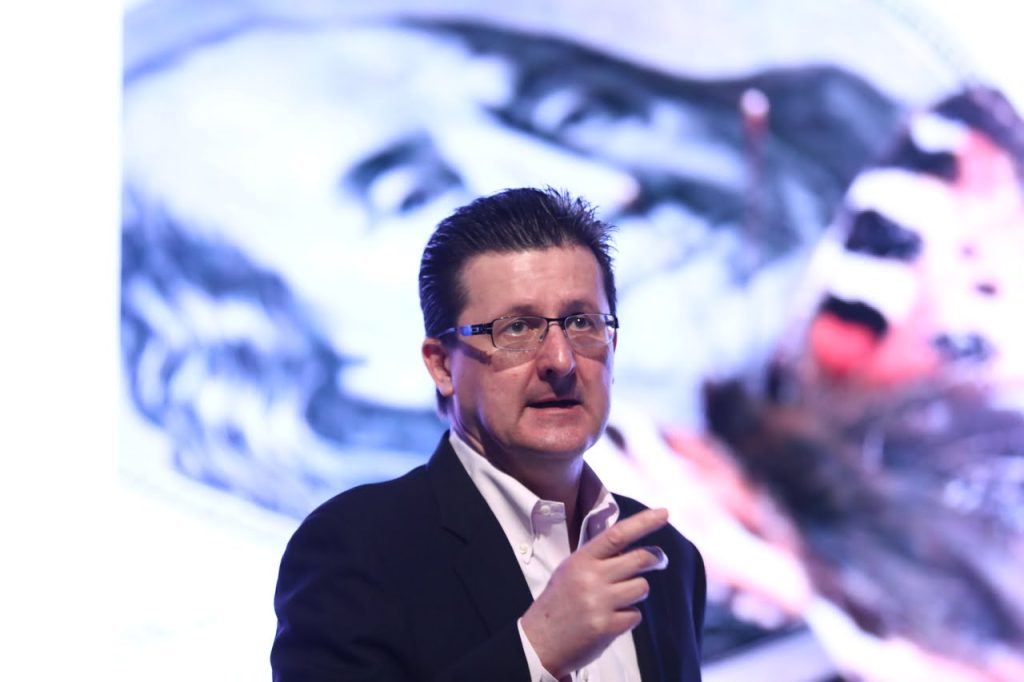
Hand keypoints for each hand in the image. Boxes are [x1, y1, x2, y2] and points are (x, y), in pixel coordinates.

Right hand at [520, 508, 669, 677]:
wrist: (539, 643)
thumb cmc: (558, 603)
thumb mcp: (570, 571)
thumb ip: (598, 559)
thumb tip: (632, 549)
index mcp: (581, 560)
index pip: (617, 535)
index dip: (644, 522)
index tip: (663, 513)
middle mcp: (591, 578)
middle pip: (640, 559)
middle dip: (656, 558)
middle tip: (660, 560)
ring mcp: (600, 603)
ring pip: (641, 587)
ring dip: (636, 592)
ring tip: (617, 600)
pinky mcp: (607, 627)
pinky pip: (635, 615)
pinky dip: (628, 617)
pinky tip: (610, 620)